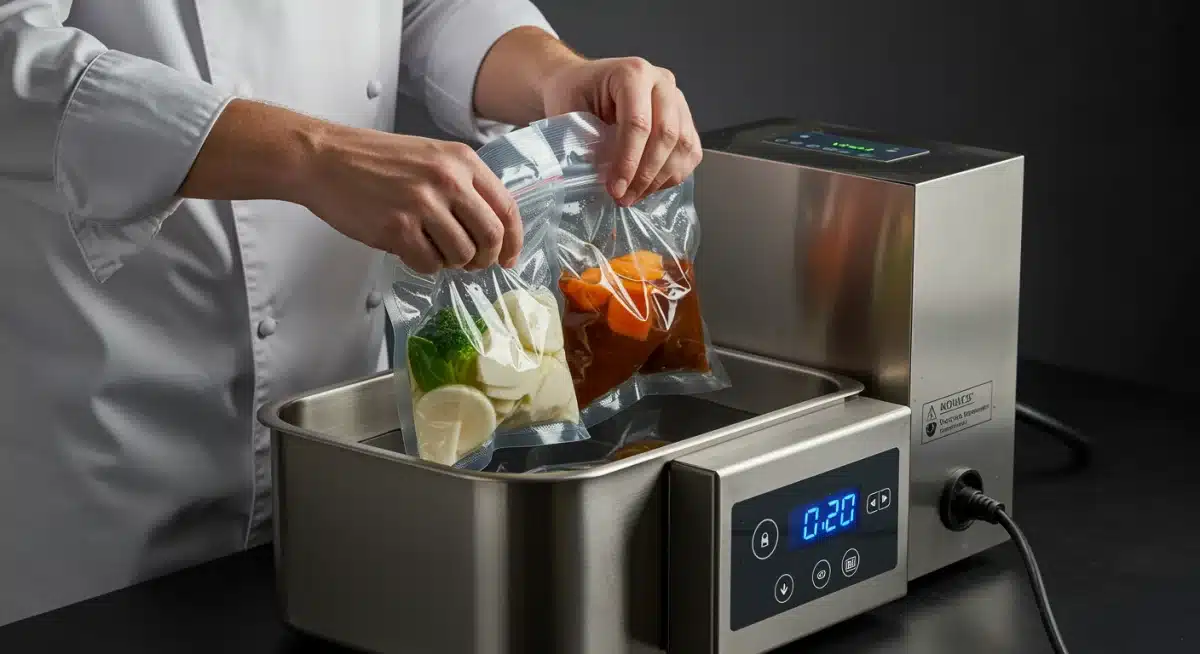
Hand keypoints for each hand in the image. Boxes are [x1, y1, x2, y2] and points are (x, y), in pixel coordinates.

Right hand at [298, 126, 520, 274]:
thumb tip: (490, 231)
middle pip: (491, 237)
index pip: (507, 207)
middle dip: (485, 258)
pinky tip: (410, 249)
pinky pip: (429, 264)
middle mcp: (447, 180)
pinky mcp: (398, 227)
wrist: (324, 158)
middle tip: (471, 263)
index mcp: (461, 161)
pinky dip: (424, 265)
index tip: (509, 257)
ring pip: (462, 255)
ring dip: (451, 262)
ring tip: (432, 250)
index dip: (514, 240)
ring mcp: (422, 204)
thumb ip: (463, 186)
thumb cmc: (374, 160)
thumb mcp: (430, 157)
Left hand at [541, 57, 701, 205]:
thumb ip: (581, 140)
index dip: (628, 161)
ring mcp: (677, 98)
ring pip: (683, 145)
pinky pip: (690, 151)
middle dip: (645, 174)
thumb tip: (592, 178)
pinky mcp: (684, 116)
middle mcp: (661, 82)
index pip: (639, 122)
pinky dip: (673, 175)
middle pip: (666, 134)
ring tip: (633, 195)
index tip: (615, 188)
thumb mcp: (568, 111)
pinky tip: (650, 186)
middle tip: (624, 197)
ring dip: (660, 179)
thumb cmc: (574, 94)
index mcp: (632, 73)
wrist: (584, 81)